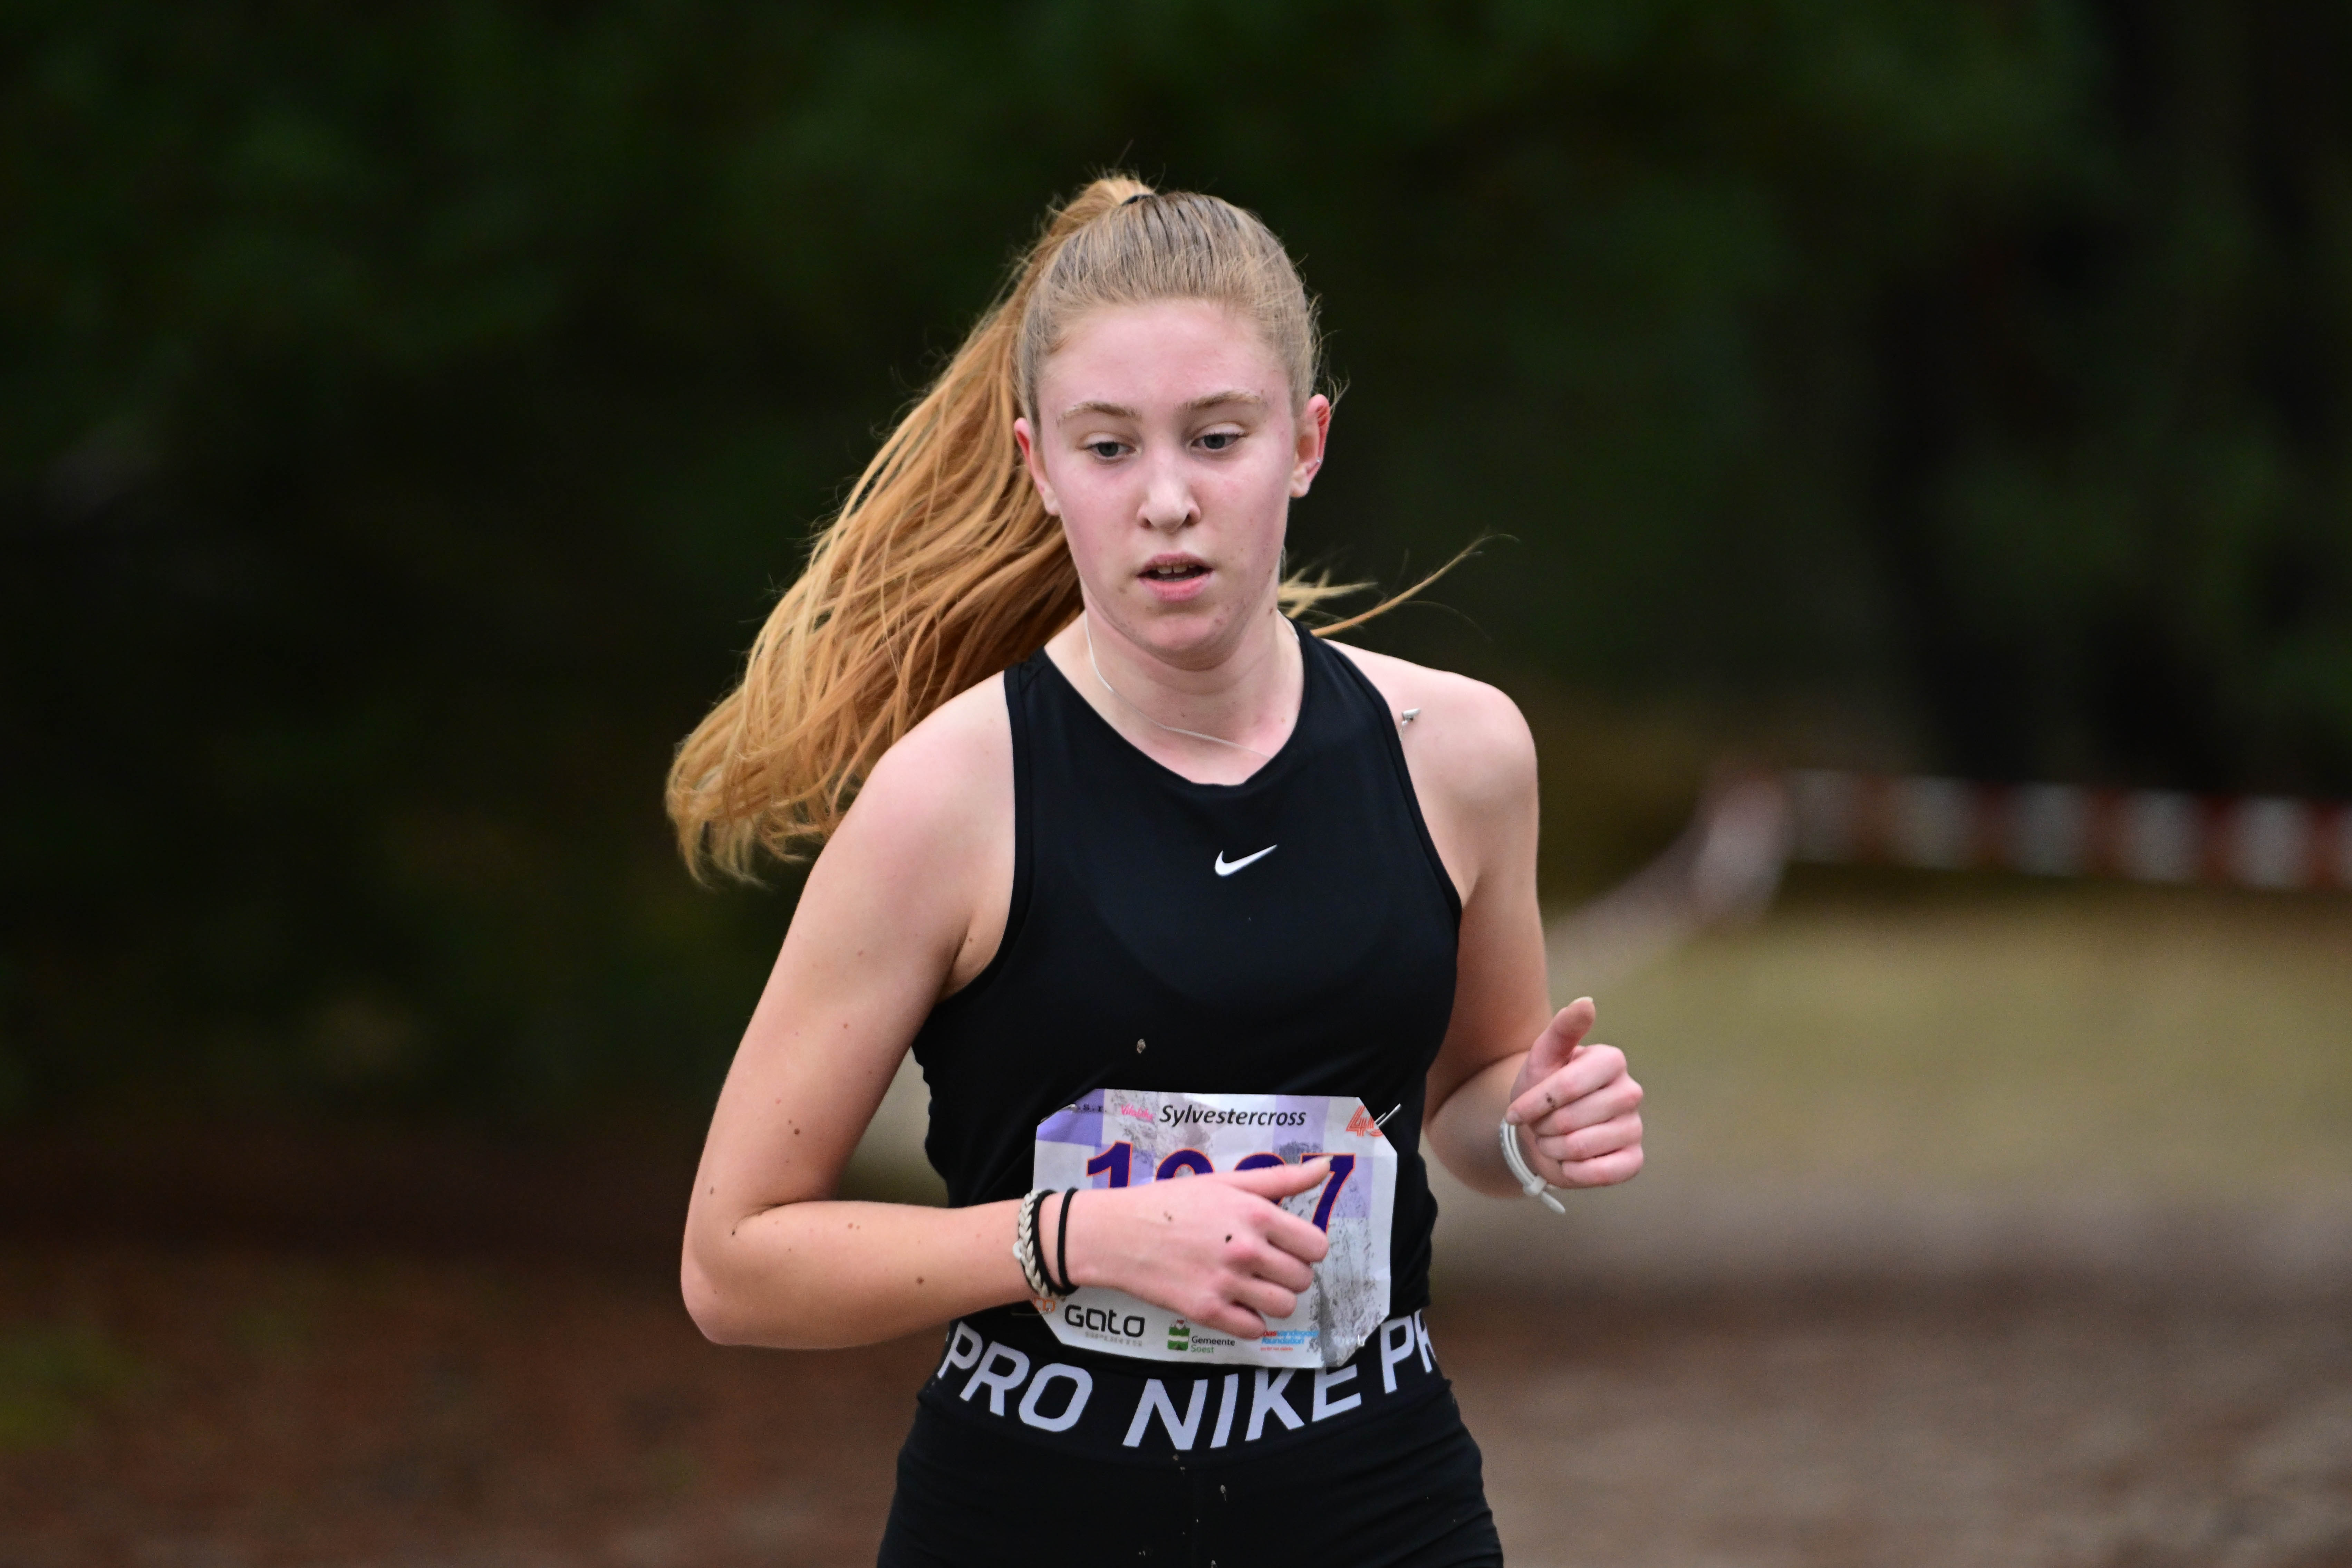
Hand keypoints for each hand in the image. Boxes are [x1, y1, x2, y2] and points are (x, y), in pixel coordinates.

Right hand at [1061, 1160, 1332, 1339]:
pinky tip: (1232, 1301)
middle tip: (1263, 1263)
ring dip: (1273, 1298)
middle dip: (1289, 1272)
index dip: (1305, 1247)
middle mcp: (1246, 1249)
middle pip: (1303, 1278)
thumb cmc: (1172, 1203)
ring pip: (1284, 1306)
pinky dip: (1249, 1320)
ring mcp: (1227, 1283)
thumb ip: (1281, 1178)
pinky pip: (1255, 1329)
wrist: (1118, 1233)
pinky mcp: (1207, 1311)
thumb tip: (1327, 1167)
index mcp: (1256, 1214)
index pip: (1316, 1245)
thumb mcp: (1227, 1181)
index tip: (1286, 1244)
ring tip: (1250, 1283)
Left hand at [1504, 998, 1643, 1187]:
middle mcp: (1630, 1091)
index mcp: (1611, 1060)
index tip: (1516, 1111)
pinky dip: (1572, 1171)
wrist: (1541, 1132)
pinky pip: (1600, 1173)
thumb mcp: (1542, 1057)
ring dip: (1553, 1148)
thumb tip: (1586, 1002)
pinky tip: (1569, 1161)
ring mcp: (1635, 1127)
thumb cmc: (1542, 1089)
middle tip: (1540, 1124)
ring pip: (1581, 1146)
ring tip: (1553, 1139)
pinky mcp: (1634, 1160)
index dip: (1535, 1103)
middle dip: (1542, 1127)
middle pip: (1571, 1119)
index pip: (1567, 1086)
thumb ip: (1562, 1029)